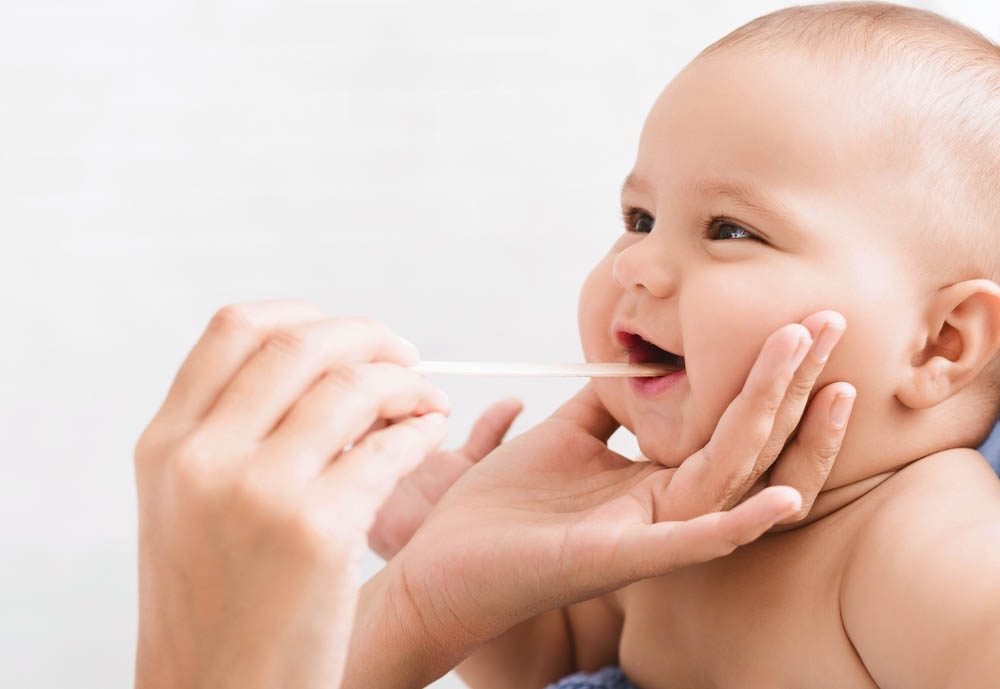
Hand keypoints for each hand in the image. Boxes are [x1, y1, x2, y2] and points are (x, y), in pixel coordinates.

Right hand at [133, 301, 451, 688]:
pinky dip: (421, 429)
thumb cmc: (215, 609)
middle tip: (405, 357)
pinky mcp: (316, 532)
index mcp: (167, 444)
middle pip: (302, 343)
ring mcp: (259, 492)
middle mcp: (203, 457)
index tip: (347, 337)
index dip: (306, 315)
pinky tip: (428, 435)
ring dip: (407, 383)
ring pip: (354, 385)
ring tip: (425, 403)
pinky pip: (389, 447)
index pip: (236, 327)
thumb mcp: (185, 508)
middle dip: (370, 337)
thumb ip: (228, 432)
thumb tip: (313, 369)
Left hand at [344, 311, 852, 688]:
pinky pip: (688, 543)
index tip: (800, 321)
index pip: (726, 424)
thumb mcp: (564, 437)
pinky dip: (737, 523)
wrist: (446, 565)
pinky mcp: (616, 558)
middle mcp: (663, 509)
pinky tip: (782, 497)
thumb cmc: (502, 508)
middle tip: (831, 322)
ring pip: (729, 477)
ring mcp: (646, 536)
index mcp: (652, 482)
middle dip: (791, 384)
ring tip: (825, 379)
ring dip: (777, 427)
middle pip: (745, 442)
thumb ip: (607, 405)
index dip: (766, 376)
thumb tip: (639, 359)